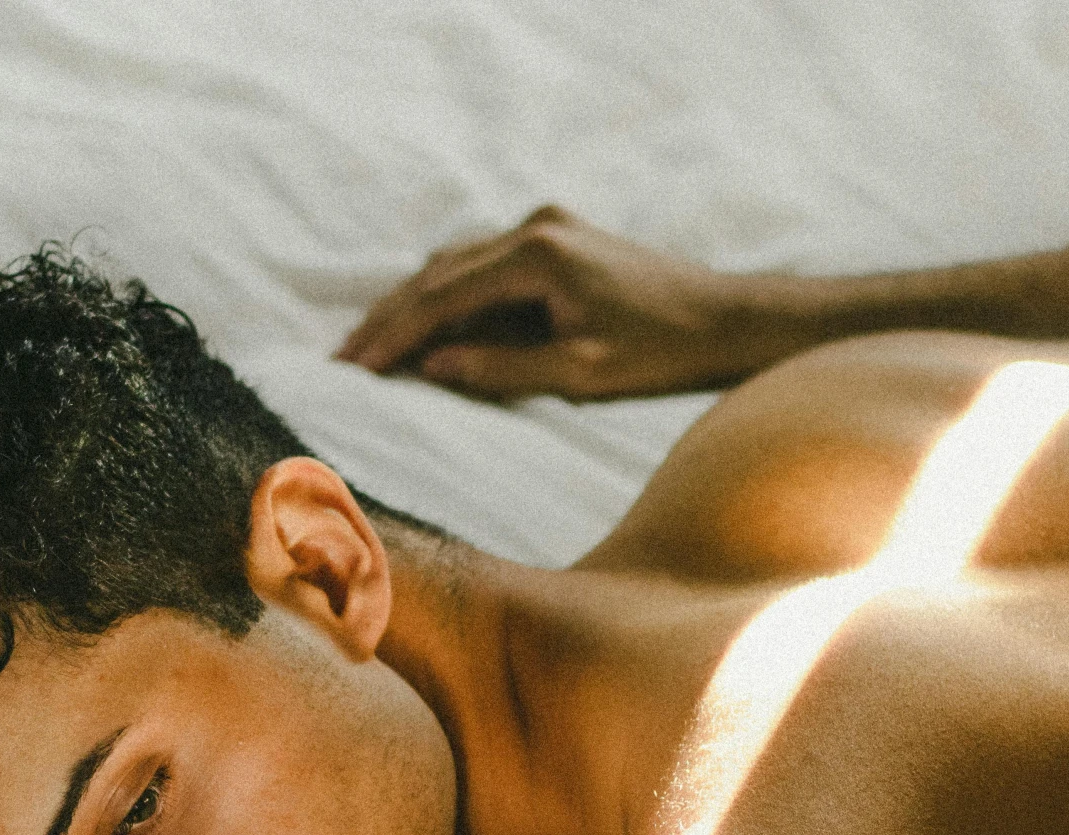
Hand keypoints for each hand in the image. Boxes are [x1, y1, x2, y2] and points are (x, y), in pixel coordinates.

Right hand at [336, 205, 749, 400]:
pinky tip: (427, 332)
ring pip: (457, 266)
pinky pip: (484, 269)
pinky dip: (451, 300)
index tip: (356, 367)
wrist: (724, 320)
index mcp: (539, 254)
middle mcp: (536, 227)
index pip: (444, 295)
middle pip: (440, 272)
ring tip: (373, 350)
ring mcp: (546, 228)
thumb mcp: (578, 372)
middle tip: (345, 360)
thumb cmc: (660, 353)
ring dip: (416, 307)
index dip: (395, 334)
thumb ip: (500, 367)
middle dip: (391, 318)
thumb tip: (430, 367)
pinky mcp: (556, 241)